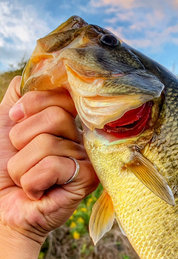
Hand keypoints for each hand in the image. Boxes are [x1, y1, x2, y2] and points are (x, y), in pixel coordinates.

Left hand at [0, 77, 98, 258]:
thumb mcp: (4, 123)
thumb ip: (20, 94)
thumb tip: (35, 67)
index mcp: (64, 120)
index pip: (57, 93)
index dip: (30, 105)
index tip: (15, 120)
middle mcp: (80, 137)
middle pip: (54, 116)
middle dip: (21, 139)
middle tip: (21, 158)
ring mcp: (86, 158)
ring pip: (48, 143)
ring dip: (22, 166)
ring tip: (27, 179)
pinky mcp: (87, 180)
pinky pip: (53, 165)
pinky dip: (32, 181)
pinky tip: (38, 192)